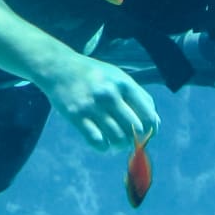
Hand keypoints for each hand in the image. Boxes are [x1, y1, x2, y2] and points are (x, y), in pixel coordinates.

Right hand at [35, 54, 159, 152]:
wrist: (58, 67)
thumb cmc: (94, 74)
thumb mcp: (118, 77)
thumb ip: (139, 97)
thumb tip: (155, 123)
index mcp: (123, 83)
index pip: (148, 114)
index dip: (151, 130)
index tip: (147, 135)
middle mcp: (109, 94)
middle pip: (134, 129)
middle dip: (136, 139)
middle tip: (131, 140)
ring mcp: (92, 106)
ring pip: (117, 138)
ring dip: (120, 145)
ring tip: (117, 143)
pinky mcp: (76, 116)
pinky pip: (97, 141)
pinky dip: (103, 147)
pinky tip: (102, 142)